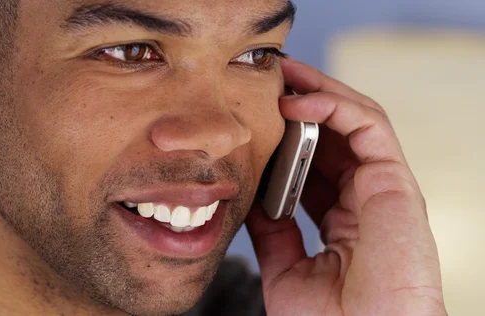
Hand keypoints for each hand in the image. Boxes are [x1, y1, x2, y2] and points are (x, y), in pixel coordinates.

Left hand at [245, 58, 446, 315]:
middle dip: (304, 101)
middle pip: (337, 134)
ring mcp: (383, 188)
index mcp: (345, 218)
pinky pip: (369, 128)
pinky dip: (336, 106)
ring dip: (320, 91)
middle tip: (269, 80)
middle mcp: (366, 197)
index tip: (258, 115)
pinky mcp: (395, 183)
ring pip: (356, 120)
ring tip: (283, 76)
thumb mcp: (286, 269)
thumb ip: (274, 233)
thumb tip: (252, 201)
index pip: (317, 162)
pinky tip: (300, 102)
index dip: (290, 135)